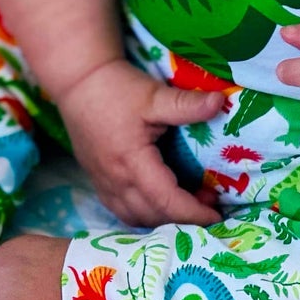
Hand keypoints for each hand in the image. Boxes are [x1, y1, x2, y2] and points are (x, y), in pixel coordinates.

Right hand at [54, 59, 223, 228]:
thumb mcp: (154, 95)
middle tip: (208, 200)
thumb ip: (187, 104)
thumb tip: (220, 103)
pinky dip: (143, 213)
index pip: (167, 201)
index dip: (194, 212)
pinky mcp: (97, 179)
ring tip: (185, 202)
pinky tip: (157, 201)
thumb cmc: (117, 88)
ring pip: (134, 217)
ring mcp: (103, 183)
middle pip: (152, 215)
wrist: (78, 81)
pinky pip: (121, 210)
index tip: (216, 213)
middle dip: (183, 216)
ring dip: (162, 218)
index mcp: (132, 163)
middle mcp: (115, 181)